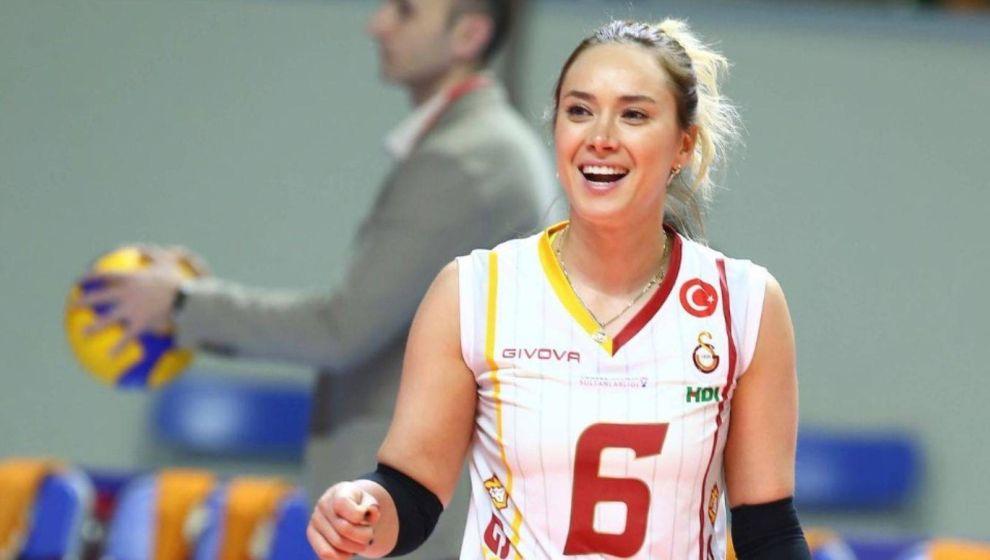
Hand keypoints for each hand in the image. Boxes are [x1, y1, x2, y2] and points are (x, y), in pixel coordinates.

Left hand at [75, 244, 208, 354]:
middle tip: (71, 306)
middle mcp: (125, 294)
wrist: (184, 298)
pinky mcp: (139, 324)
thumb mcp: (167, 261)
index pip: (103, 276)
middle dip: (83, 302)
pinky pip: (127, 337)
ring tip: (83, 333)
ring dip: (94, 327)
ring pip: (107, 319)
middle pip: (98, 297)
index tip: (79, 281)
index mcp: (129, 279)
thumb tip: (143, 248)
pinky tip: (111, 355)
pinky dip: (118, 346)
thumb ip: (153, 254)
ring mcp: (130, 310)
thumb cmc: (177, 279)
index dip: (89, 278)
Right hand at [308, 482, 379, 559]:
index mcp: (338, 492)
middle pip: (345, 528)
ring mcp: (315, 519)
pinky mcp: (311, 534)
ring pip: (337, 543)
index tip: (366, 515)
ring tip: (360, 543)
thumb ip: (372, 507)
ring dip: (355, 548)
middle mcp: (323, 504)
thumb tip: (371, 512)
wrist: (345, 507)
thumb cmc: (359, 505)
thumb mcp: (369, 502)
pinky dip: (342, 557)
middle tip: (370, 535)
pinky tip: (349, 551)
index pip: (343, 504)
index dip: (359, 514)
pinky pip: (326, 554)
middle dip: (363, 536)